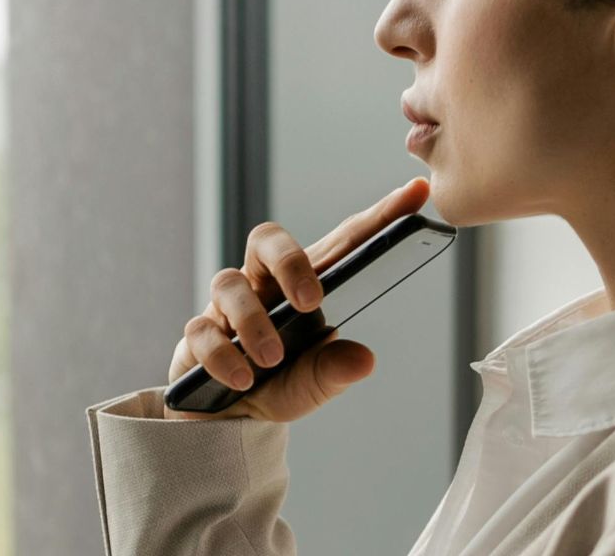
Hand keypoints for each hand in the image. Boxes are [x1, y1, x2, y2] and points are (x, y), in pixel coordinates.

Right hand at [163, 176, 430, 421]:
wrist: (228, 421)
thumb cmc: (279, 384)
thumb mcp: (315, 383)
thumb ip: (335, 371)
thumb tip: (364, 360)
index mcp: (304, 284)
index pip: (343, 241)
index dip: (379, 215)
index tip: (417, 193)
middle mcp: (264, 284)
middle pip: (267, 238)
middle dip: (290, 262)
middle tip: (312, 302)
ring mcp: (227, 306)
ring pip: (230, 283)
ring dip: (254, 323)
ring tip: (273, 359)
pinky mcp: (197, 335)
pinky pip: (202, 332)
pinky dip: (224, 356)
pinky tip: (242, 379)